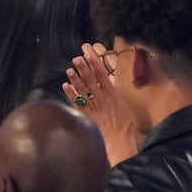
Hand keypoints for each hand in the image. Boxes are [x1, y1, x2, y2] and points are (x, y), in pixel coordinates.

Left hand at [63, 43, 139, 165]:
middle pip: (91, 80)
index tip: (89, 54)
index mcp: (113, 94)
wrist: (120, 138)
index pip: (103, 75)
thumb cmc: (125, 122)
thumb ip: (114, 91)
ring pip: (83, 90)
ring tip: (69, 70)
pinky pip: (77, 103)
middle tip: (76, 58)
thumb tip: (107, 80)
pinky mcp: (87, 114)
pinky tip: (66, 86)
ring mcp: (94, 106)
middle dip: (83, 68)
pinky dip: (71, 94)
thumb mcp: (123, 103)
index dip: (95, 63)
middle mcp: (102, 98)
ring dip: (75, 79)